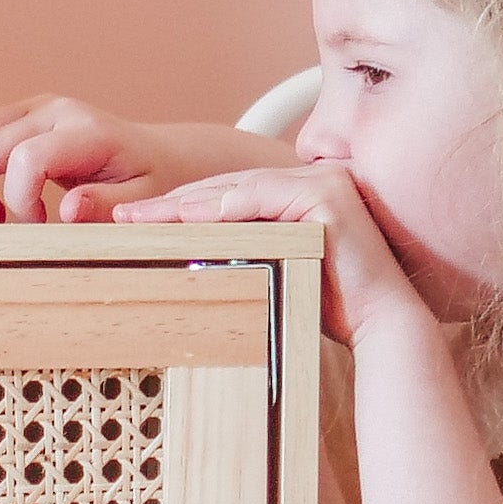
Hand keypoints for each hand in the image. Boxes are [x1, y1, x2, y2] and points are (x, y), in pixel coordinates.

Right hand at [0, 95, 184, 223]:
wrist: (156, 155)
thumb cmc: (150, 181)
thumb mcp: (143, 199)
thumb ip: (107, 206)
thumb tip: (68, 210)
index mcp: (86, 131)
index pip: (28, 156)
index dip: (16, 200)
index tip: (32, 229)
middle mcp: (54, 111)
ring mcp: (34, 110)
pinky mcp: (21, 119)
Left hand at [115, 161, 423, 343]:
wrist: (378, 325)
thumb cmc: (324, 308)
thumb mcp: (271, 272)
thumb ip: (240, 255)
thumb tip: (184, 262)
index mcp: (297, 194)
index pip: (228, 197)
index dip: (180, 210)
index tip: (135, 224)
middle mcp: (312, 178)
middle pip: (228, 189)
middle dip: (173, 204)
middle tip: (124, 217)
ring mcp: (323, 179)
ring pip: (240, 188)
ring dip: (188, 203)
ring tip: (145, 218)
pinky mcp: (329, 191)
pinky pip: (263, 196)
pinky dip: (223, 206)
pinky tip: (186, 217)